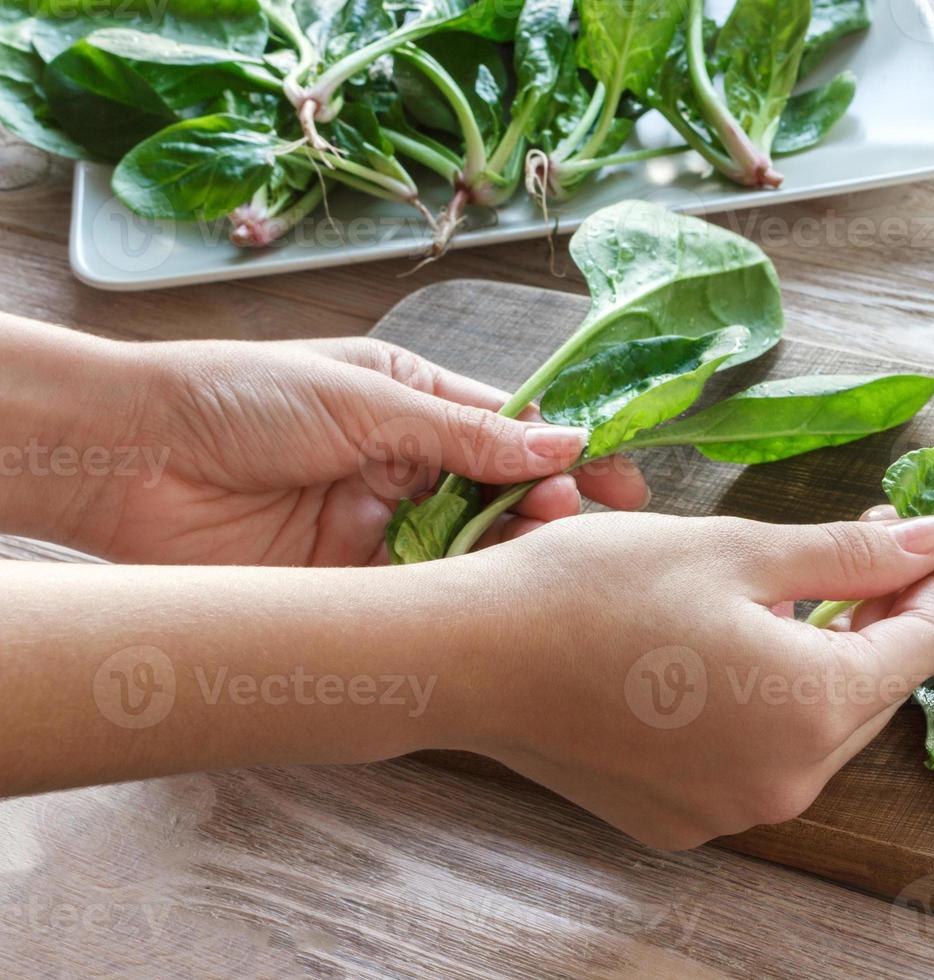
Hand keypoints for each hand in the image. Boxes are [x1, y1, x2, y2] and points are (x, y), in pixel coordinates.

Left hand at [48, 334, 648, 565]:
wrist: (132, 456)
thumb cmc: (241, 397)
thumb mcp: (368, 399)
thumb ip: (466, 431)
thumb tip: (563, 440)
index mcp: (413, 402)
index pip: (512, 429)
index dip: (569, 453)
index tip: (624, 479)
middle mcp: (405, 465)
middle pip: (502, 493)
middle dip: (548, 507)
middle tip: (578, 522)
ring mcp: (379, 525)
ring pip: (470, 547)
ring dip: (508, 551)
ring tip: (540, 552)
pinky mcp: (349, 580)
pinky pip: (421, 591)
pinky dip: (457, 594)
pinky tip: (487, 595)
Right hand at [439, 509, 933, 849]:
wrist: (471, 657)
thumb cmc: (597, 588)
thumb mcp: (738, 550)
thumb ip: (851, 554)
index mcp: (812, 711)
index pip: (919, 648)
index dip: (929, 588)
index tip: (915, 540)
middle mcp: (784, 785)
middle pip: (871, 696)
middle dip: (874, 621)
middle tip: (851, 551)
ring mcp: (729, 813)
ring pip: (815, 731)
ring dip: (819, 664)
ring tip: (782, 597)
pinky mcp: (681, 821)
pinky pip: (756, 761)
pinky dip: (763, 708)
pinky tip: (725, 655)